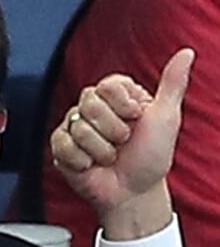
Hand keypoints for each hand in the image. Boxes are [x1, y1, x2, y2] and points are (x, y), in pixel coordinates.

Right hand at [51, 48, 193, 238]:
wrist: (131, 193)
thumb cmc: (149, 158)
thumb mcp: (166, 118)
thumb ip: (173, 84)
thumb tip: (186, 53)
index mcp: (117, 97)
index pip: (108, 85)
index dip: (122, 104)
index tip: (135, 119)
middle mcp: (93, 108)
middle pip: (90, 103)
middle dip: (112, 130)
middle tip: (122, 142)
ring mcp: (74, 126)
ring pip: (78, 127)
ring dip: (100, 149)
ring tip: (109, 157)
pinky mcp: (60, 146)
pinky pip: (62, 144)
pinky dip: (81, 159)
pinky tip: (90, 165)